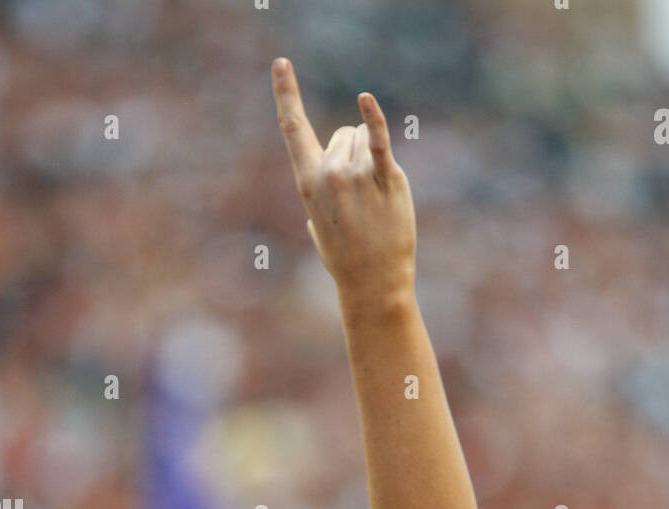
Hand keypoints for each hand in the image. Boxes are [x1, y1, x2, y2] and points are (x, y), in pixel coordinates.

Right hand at [272, 57, 415, 310]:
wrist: (373, 284)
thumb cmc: (345, 256)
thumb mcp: (319, 221)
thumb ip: (320, 188)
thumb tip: (330, 166)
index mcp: (308, 182)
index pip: (293, 128)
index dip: (286, 93)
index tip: (281, 63)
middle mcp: (330, 173)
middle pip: (343, 133)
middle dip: (352, 154)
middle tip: (358, 197)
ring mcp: (358, 175)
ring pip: (365, 138)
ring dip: (372, 159)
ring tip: (374, 198)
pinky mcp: (387, 179)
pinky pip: (379, 141)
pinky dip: (374, 119)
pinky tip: (366, 101)